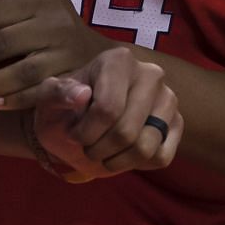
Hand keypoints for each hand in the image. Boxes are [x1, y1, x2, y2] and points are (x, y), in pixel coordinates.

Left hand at [30, 46, 181, 181]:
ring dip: (115, 160)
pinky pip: (160, 157)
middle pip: (126, 132)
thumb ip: (56, 94)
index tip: (72, 133)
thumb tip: (82, 94)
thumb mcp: (47, 100)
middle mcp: (150, 74)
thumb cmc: (63, 109)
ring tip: (101, 151)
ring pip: (145, 148)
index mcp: (118, 60)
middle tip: (86, 146)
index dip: (85, 132)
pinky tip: (121, 152)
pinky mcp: (177, 124)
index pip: (107, 109)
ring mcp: (168, 99)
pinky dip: (136, 164)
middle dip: (98, 149)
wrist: (78, 124)